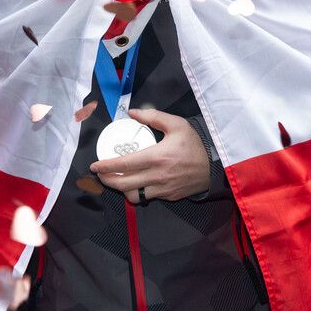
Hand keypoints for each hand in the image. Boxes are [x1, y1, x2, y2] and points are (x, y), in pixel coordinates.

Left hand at [89, 109, 211, 201]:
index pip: (124, 165)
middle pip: (123, 184)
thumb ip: (153, 116)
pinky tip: (136, 183)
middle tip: (100, 174)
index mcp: (157, 157)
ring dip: (121, 189)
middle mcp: (157, 176)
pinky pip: (147, 197)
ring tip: (116, 180)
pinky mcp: (168, 197)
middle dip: (107, 180)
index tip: (95, 166)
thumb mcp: (177, 124)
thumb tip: (131, 112)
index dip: (106, 167)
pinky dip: (137, 192)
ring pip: (133, 196)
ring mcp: (163, 189)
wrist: (215, 165)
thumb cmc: (194, 143)